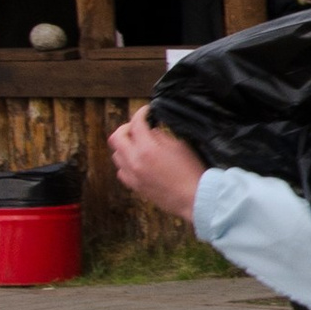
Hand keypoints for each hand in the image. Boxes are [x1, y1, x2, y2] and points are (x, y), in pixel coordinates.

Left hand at [109, 107, 207, 221]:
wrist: (193, 198)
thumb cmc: (191, 171)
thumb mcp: (179, 145)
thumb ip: (160, 136)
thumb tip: (150, 130)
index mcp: (147, 148)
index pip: (136, 123)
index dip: (141, 113)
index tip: (147, 111)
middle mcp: (134, 161)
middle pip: (116, 138)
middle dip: (126, 128)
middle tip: (138, 127)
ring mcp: (132, 175)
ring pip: (116, 155)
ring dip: (124, 146)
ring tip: (138, 145)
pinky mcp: (134, 186)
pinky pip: (121, 171)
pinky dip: (126, 163)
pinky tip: (137, 162)